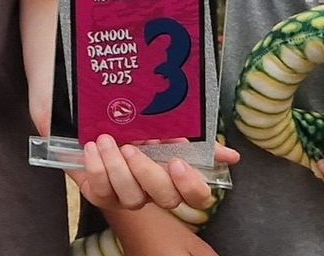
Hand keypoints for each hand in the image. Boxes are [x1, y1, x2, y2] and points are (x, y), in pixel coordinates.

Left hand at [70, 135, 238, 213]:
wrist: (91, 123)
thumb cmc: (132, 127)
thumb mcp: (164, 126)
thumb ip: (198, 141)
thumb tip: (232, 156)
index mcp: (174, 176)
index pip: (197, 197)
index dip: (191, 185)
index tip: (177, 162)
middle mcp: (154, 191)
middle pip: (166, 199)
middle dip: (149, 174)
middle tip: (132, 148)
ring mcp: (128, 196)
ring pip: (132, 198)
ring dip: (117, 167)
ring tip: (105, 140)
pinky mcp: (102, 195)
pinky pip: (103, 190)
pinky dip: (97, 168)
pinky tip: (92, 148)